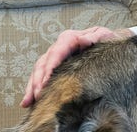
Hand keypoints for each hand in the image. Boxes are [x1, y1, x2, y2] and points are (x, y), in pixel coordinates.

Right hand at [19, 26, 133, 106]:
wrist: (108, 42)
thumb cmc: (106, 39)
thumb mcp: (104, 35)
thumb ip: (94, 37)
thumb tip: (82, 40)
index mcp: (69, 38)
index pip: (56, 52)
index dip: (50, 67)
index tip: (46, 81)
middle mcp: (58, 47)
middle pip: (43, 63)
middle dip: (39, 80)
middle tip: (38, 95)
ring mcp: (54, 57)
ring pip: (38, 71)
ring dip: (32, 86)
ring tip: (29, 101)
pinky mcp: (54, 67)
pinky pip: (40, 77)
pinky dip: (33, 89)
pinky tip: (28, 101)